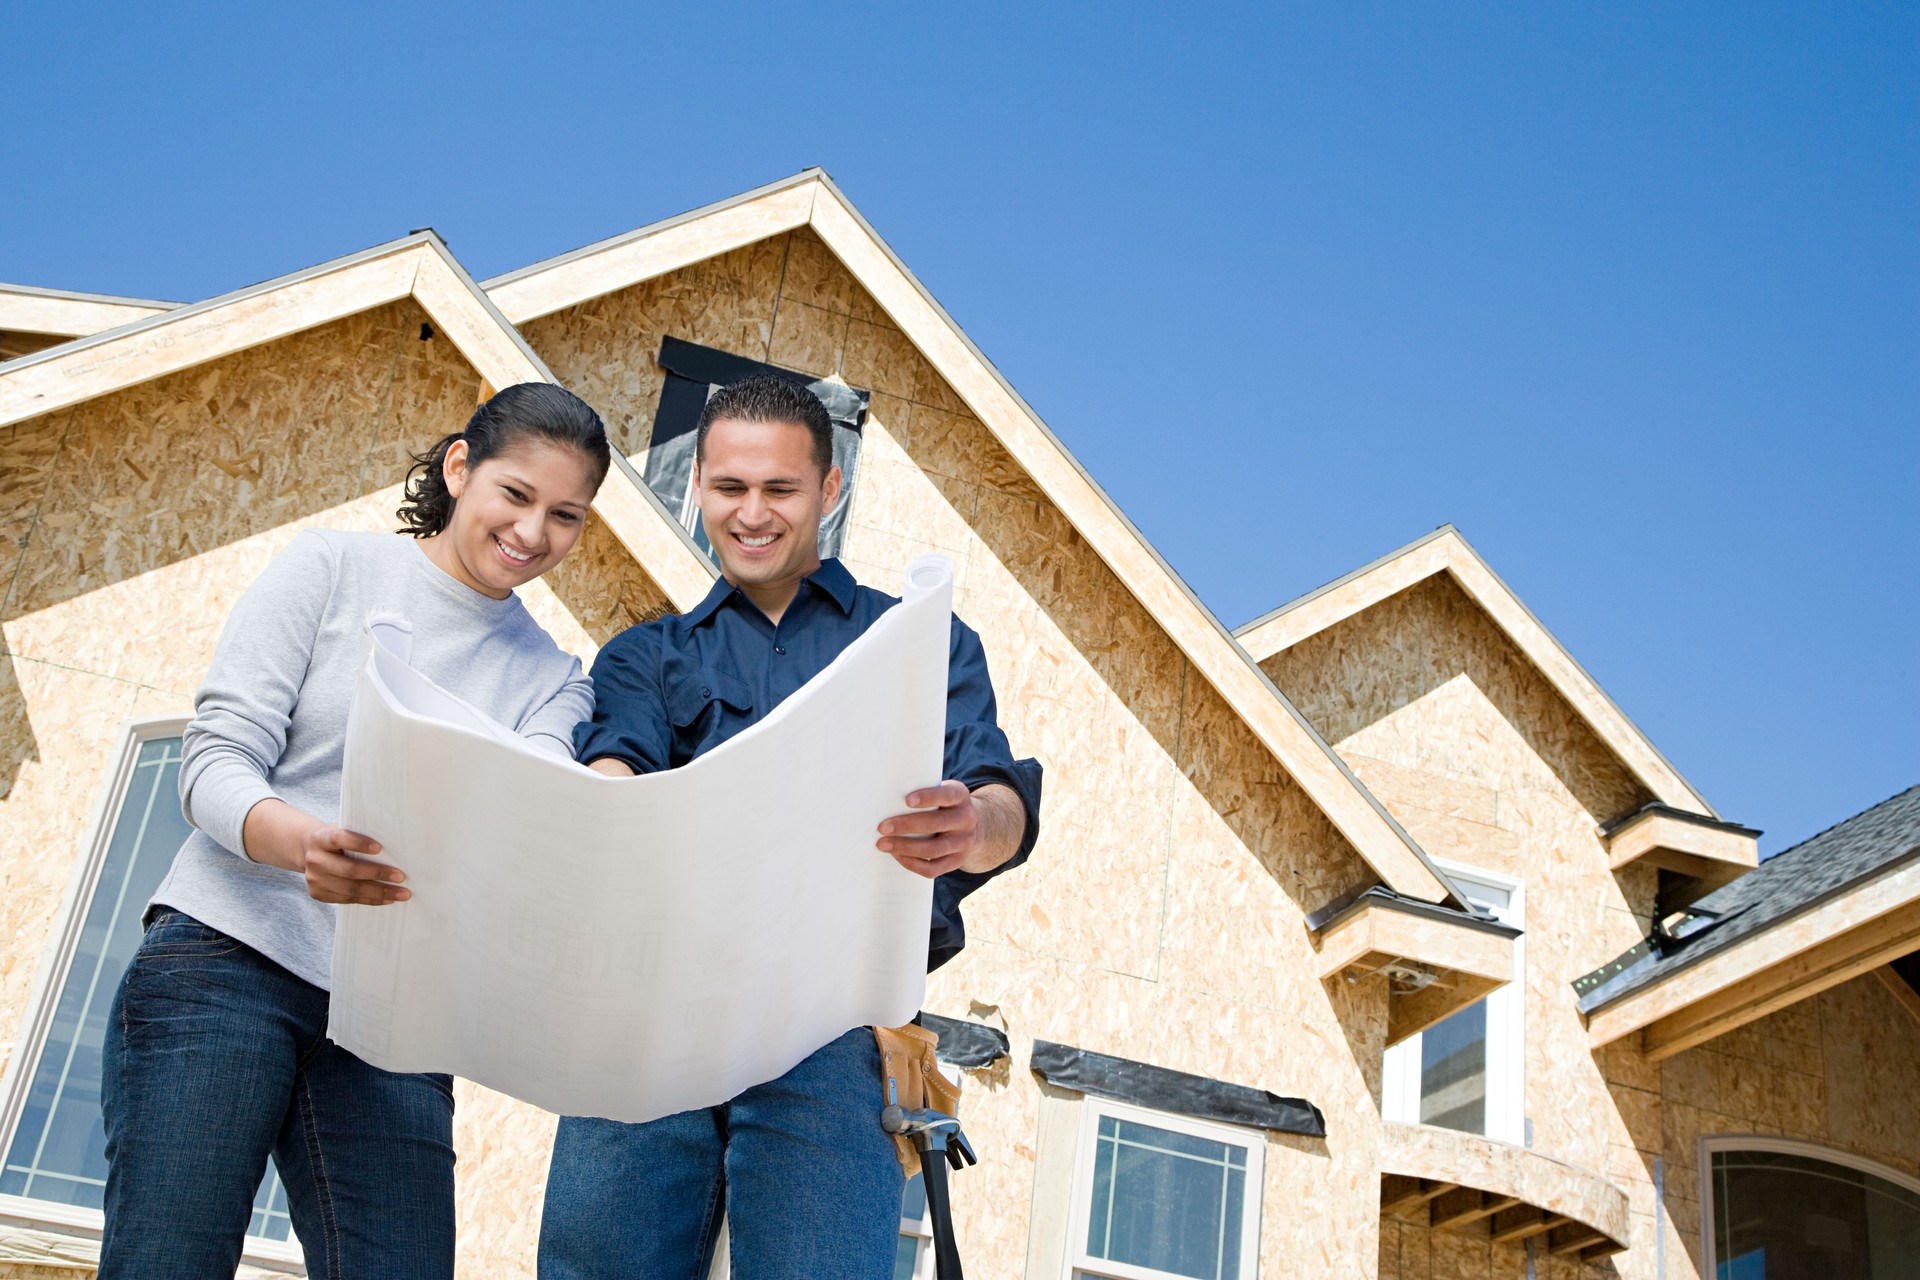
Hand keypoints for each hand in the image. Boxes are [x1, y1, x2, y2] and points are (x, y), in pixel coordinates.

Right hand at [301, 826, 409, 904]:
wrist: (310, 852)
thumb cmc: (337, 840)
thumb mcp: (344, 830)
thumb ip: (361, 834)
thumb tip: (395, 844)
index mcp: (321, 838)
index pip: (339, 839)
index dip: (359, 843)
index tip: (380, 848)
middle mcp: (315, 859)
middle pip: (349, 869)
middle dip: (378, 873)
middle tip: (401, 877)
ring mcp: (314, 879)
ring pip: (350, 889)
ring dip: (379, 892)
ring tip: (401, 893)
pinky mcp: (318, 894)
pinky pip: (348, 899)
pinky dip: (370, 900)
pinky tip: (387, 899)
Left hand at [877, 780, 1023, 879]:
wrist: (972, 827)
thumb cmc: (943, 805)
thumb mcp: (941, 792)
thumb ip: (922, 792)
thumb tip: (885, 798)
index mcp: (960, 796)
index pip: (946, 795)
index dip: (928, 797)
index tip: (906, 800)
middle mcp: (966, 819)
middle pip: (936, 824)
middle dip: (906, 825)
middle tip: (882, 827)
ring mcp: (964, 842)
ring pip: (933, 849)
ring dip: (905, 848)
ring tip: (883, 844)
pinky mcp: (957, 861)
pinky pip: (933, 868)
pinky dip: (912, 863)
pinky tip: (897, 856)